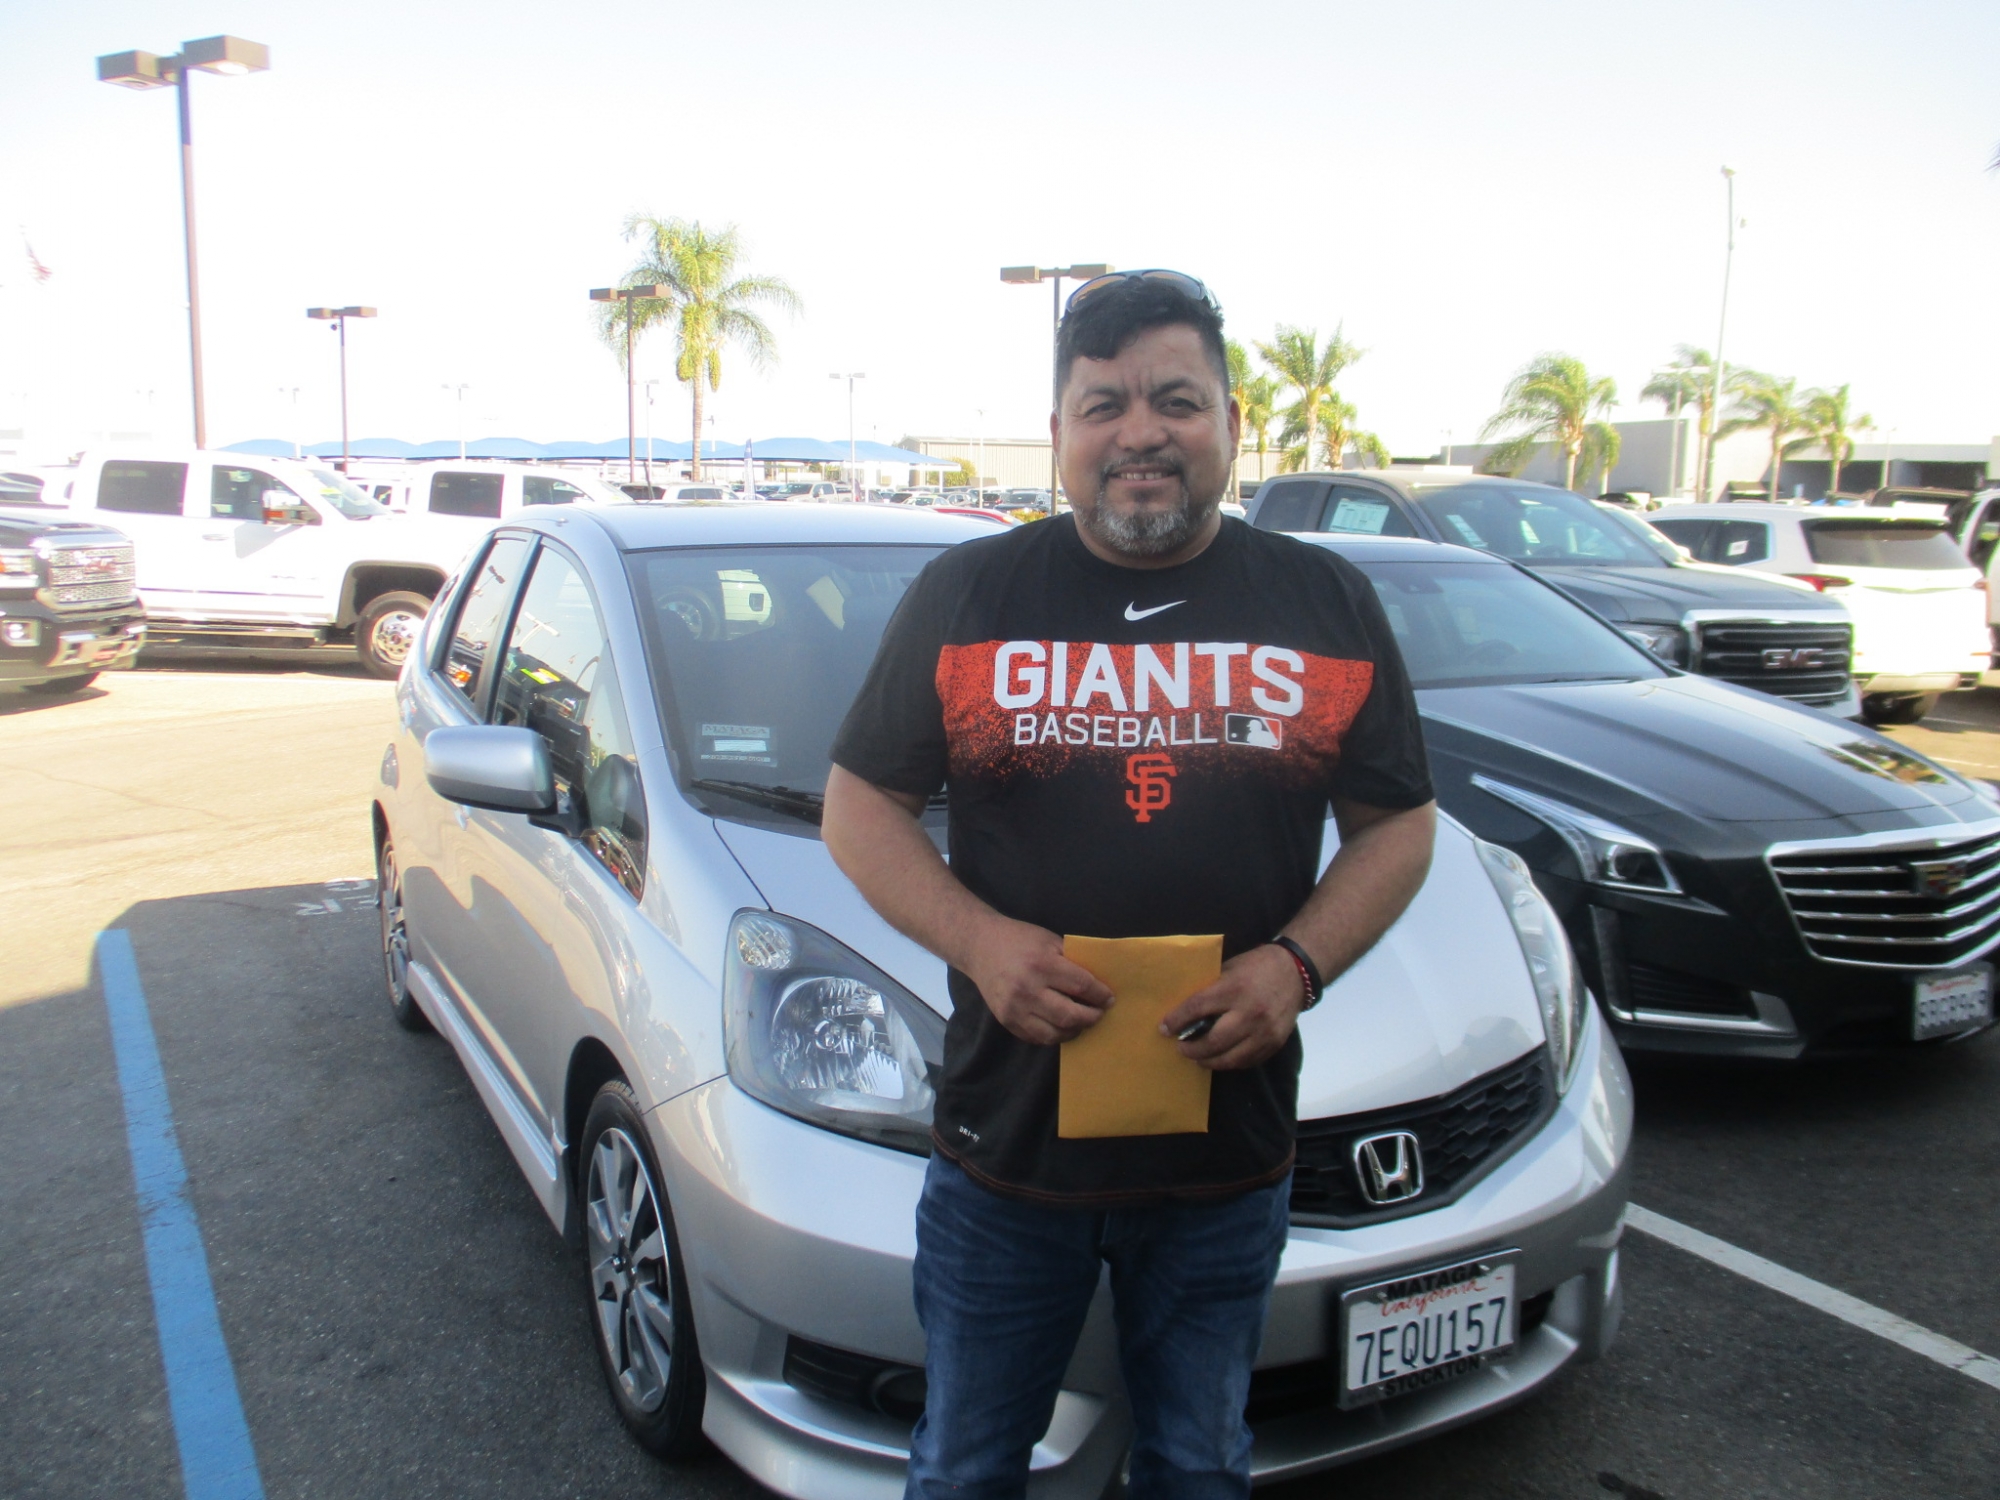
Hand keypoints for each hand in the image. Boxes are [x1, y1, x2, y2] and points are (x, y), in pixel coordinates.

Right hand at [961, 916, 1114, 1045]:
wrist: (980, 946)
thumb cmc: (1020, 939)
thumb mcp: (1050, 941)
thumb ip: (1072, 962)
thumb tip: (1098, 983)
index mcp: (1042, 964)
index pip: (1081, 986)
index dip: (1100, 995)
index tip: (1109, 999)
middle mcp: (1027, 989)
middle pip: (1070, 1016)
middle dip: (1091, 1017)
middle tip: (1099, 1013)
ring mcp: (1014, 1009)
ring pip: (1054, 1034)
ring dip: (1074, 1031)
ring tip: (1081, 1022)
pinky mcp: (1006, 1021)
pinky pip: (1037, 1038)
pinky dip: (1054, 1035)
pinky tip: (1061, 1026)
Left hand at [1160, 945, 1305, 1070]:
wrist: (1295, 972)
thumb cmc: (1256, 966)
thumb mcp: (1229, 969)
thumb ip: (1210, 990)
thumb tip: (1184, 1011)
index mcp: (1233, 989)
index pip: (1197, 1009)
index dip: (1177, 1021)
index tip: (1164, 1029)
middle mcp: (1249, 1013)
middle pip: (1212, 1041)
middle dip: (1191, 1049)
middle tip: (1180, 1048)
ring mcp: (1264, 1032)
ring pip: (1230, 1058)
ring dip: (1208, 1061)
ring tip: (1198, 1058)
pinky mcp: (1274, 1043)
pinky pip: (1247, 1061)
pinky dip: (1230, 1062)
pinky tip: (1220, 1058)